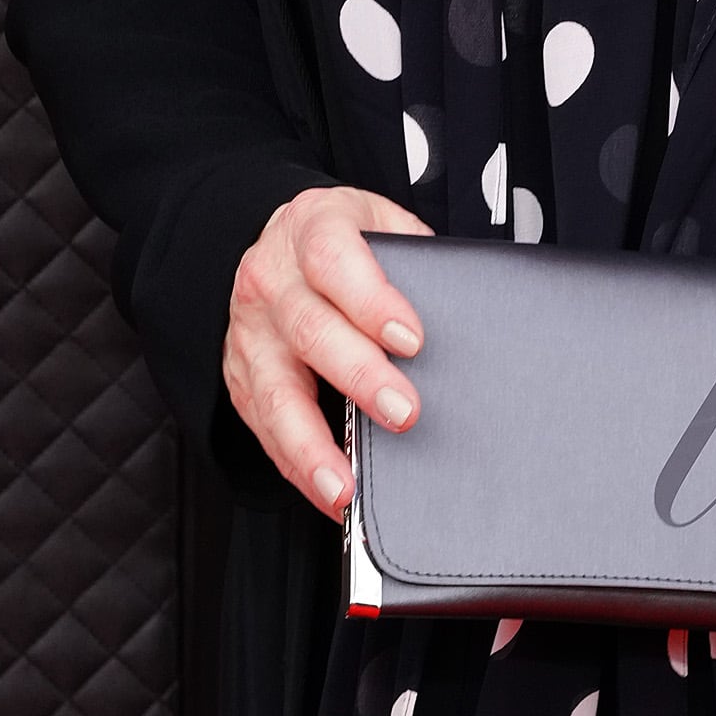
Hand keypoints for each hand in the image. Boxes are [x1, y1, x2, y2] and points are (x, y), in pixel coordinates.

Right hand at [223, 185, 430, 517]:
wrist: (282, 241)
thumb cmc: (345, 238)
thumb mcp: (382, 223)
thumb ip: (417, 259)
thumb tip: (473, 309)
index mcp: (312, 228)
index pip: (335, 260)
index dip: (372, 301)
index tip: (412, 339)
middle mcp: (273, 281)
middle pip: (311, 331)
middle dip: (360, 377)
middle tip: (405, 412)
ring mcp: (253, 333)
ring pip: (277, 394)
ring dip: (314, 445)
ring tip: (347, 485)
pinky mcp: (243, 378)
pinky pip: (267, 429)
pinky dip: (299, 466)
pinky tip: (330, 492)